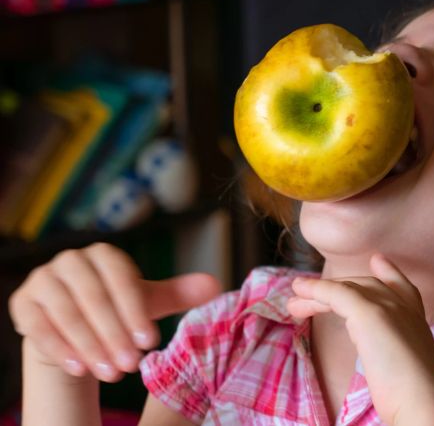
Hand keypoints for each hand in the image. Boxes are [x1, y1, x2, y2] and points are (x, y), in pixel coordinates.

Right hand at [9, 242, 221, 381]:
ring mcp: (43, 280)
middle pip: (93, 298)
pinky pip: (39, 327)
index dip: (135, 312)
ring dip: (90, 346)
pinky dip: (61, 348)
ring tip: (111, 373)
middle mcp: (70, 261)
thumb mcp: (147, 302)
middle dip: (114, 335)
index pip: (121, 279)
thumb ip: (177, 293)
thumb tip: (216, 285)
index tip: (151, 343)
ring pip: (67, 314)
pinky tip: (80, 369)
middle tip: (131, 366)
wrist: (73, 323)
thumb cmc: (117, 308)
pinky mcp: (23, 302)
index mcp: (104, 254)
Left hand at [286, 254, 433, 425]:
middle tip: (307, 294)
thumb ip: (394, 357)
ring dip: (317, 293)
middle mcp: (405, 307)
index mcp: (417, 320)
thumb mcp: (406, 370)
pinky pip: (336, 294)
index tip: (378, 262)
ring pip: (348, 289)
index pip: (403, 287)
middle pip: (367, 286)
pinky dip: (316, 290)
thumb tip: (386, 370)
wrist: (424, 401)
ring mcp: (389, 307)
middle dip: (337, 289)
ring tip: (293, 302)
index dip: (389, 273)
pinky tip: (298, 293)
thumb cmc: (414, 397)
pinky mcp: (369, 313)